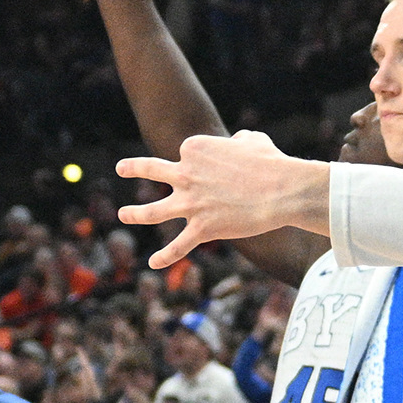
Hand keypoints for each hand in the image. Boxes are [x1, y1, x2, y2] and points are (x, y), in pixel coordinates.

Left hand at [118, 133, 328, 268]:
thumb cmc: (272, 163)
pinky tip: (152, 263)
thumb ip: (238, 140)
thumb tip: (236, 144)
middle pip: (152, 170)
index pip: (188, 155)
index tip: (225, 168)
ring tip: (123, 214)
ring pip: (154, 211)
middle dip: (134, 168)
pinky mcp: (202, 228)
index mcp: (195, 149)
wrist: (282, 190)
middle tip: (121, 168)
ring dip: (135, 213)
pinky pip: (178, 246)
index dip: (205, 163)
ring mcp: (191, 203)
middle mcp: (186, 174)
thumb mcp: (253, 140)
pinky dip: (165, 256)